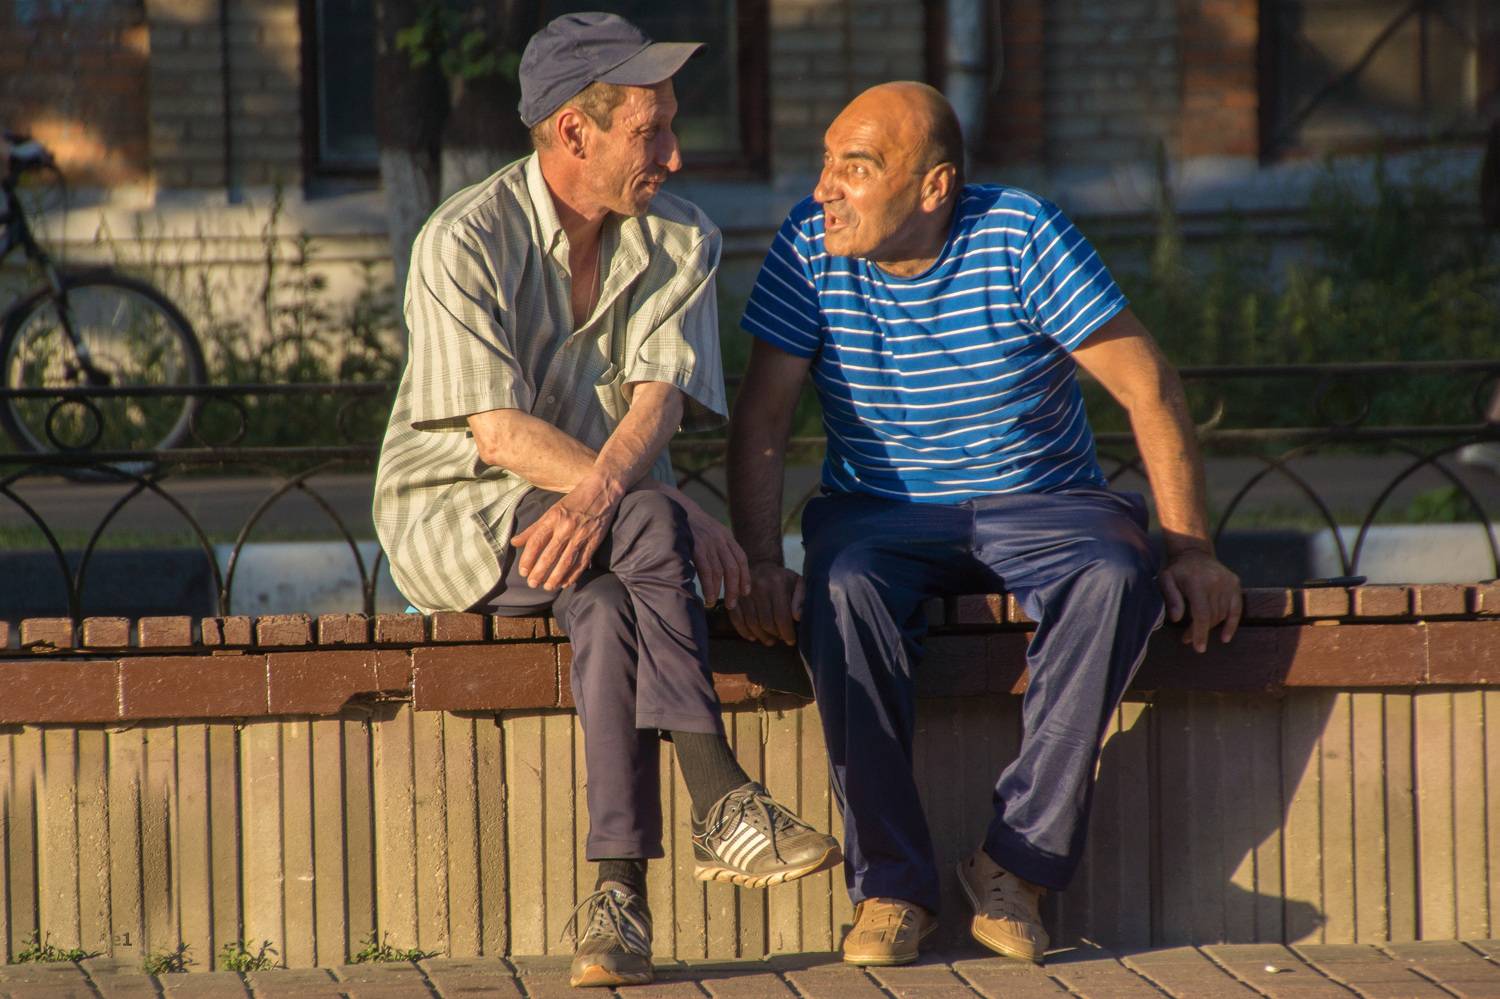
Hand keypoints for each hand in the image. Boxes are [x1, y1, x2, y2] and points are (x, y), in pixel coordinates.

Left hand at [510, 481, 619, 591]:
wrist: (603, 489)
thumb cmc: (574, 500)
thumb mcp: (552, 510)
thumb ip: (533, 528)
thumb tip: (514, 542)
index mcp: (553, 517)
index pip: (536, 542)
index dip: (527, 559)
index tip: (522, 571)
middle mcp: (566, 527)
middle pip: (549, 555)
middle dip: (539, 572)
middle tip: (532, 584)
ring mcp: (581, 535)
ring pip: (565, 562)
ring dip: (555, 577)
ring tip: (547, 587)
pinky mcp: (594, 541)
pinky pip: (582, 562)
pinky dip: (573, 575)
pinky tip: (565, 583)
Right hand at [675, 495, 750, 609]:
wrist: (669, 504)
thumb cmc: (685, 523)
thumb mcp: (706, 530)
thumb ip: (714, 546)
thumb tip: (720, 570)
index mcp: (724, 534)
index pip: (741, 558)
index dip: (745, 577)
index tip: (745, 592)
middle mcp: (719, 537)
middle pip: (733, 568)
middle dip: (734, 589)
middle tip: (731, 604)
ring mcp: (708, 541)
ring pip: (721, 571)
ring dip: (719, 591)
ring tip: (714, 603)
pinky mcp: (696, 545)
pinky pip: (707, 570)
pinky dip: (710, 586)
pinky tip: (708, 597)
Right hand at [728, 560, 803, 645]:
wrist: (760, 565)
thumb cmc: (782, 579)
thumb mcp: (797, 583)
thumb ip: (801, 599)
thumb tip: (798, 617)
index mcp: (778, 582)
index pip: (782, 616)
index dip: (787, 632)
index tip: (791, 640)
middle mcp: (759, 586)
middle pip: (766, 623)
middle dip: (775, 635)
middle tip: (780, 638)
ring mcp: (744, 592)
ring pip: (752, 624)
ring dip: (762, 636)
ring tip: (769, 640)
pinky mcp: (733, 597)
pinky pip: (737, 620)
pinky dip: (745, 632)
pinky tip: (753, 637)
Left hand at [1159, 550, 1241, 652]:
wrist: (1194, 552)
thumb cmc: (1177, 569)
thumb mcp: (1166, 580)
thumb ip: (1171, 598)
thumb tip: (1176, 619)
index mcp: (1198, 582)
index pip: (1202, 613)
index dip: (1200, 632)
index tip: (1198, 647)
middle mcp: (1216, 583)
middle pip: (1212, 616)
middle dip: (1201, 631)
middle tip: (1188, 639)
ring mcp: (1228, 583)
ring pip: (1222, 614)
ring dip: (1212, 628)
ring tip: (1198, 634)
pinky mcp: (1235, 583)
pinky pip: (1237, 608)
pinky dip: (1232, 623)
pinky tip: (1225, 637)